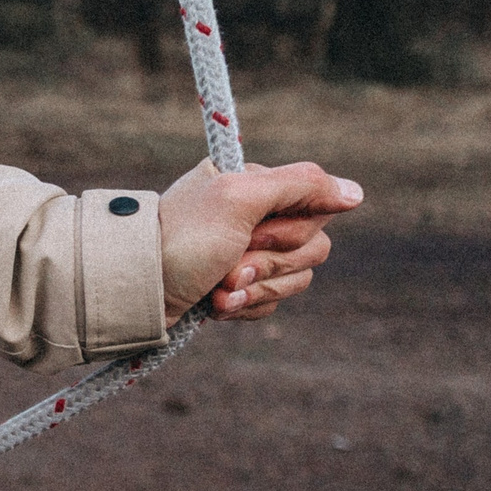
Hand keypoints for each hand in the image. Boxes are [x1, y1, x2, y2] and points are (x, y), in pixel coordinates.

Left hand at [156, 160, 360, 325]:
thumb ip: (299, 186)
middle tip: (229, 263)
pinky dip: (244, 306)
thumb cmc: (181, 238)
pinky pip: (270, 302)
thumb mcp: (238, 198)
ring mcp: (244, 254)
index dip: (292, 227)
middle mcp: (252, 216)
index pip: (316, 204)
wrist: (134, 289)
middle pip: (312, 246)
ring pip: (296, 278)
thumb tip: (356, 193)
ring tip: (218, 288)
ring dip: (256, 289)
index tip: (255, 231)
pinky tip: (214, 304)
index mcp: (253, 185)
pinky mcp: (234, 288)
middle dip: (270, 262)